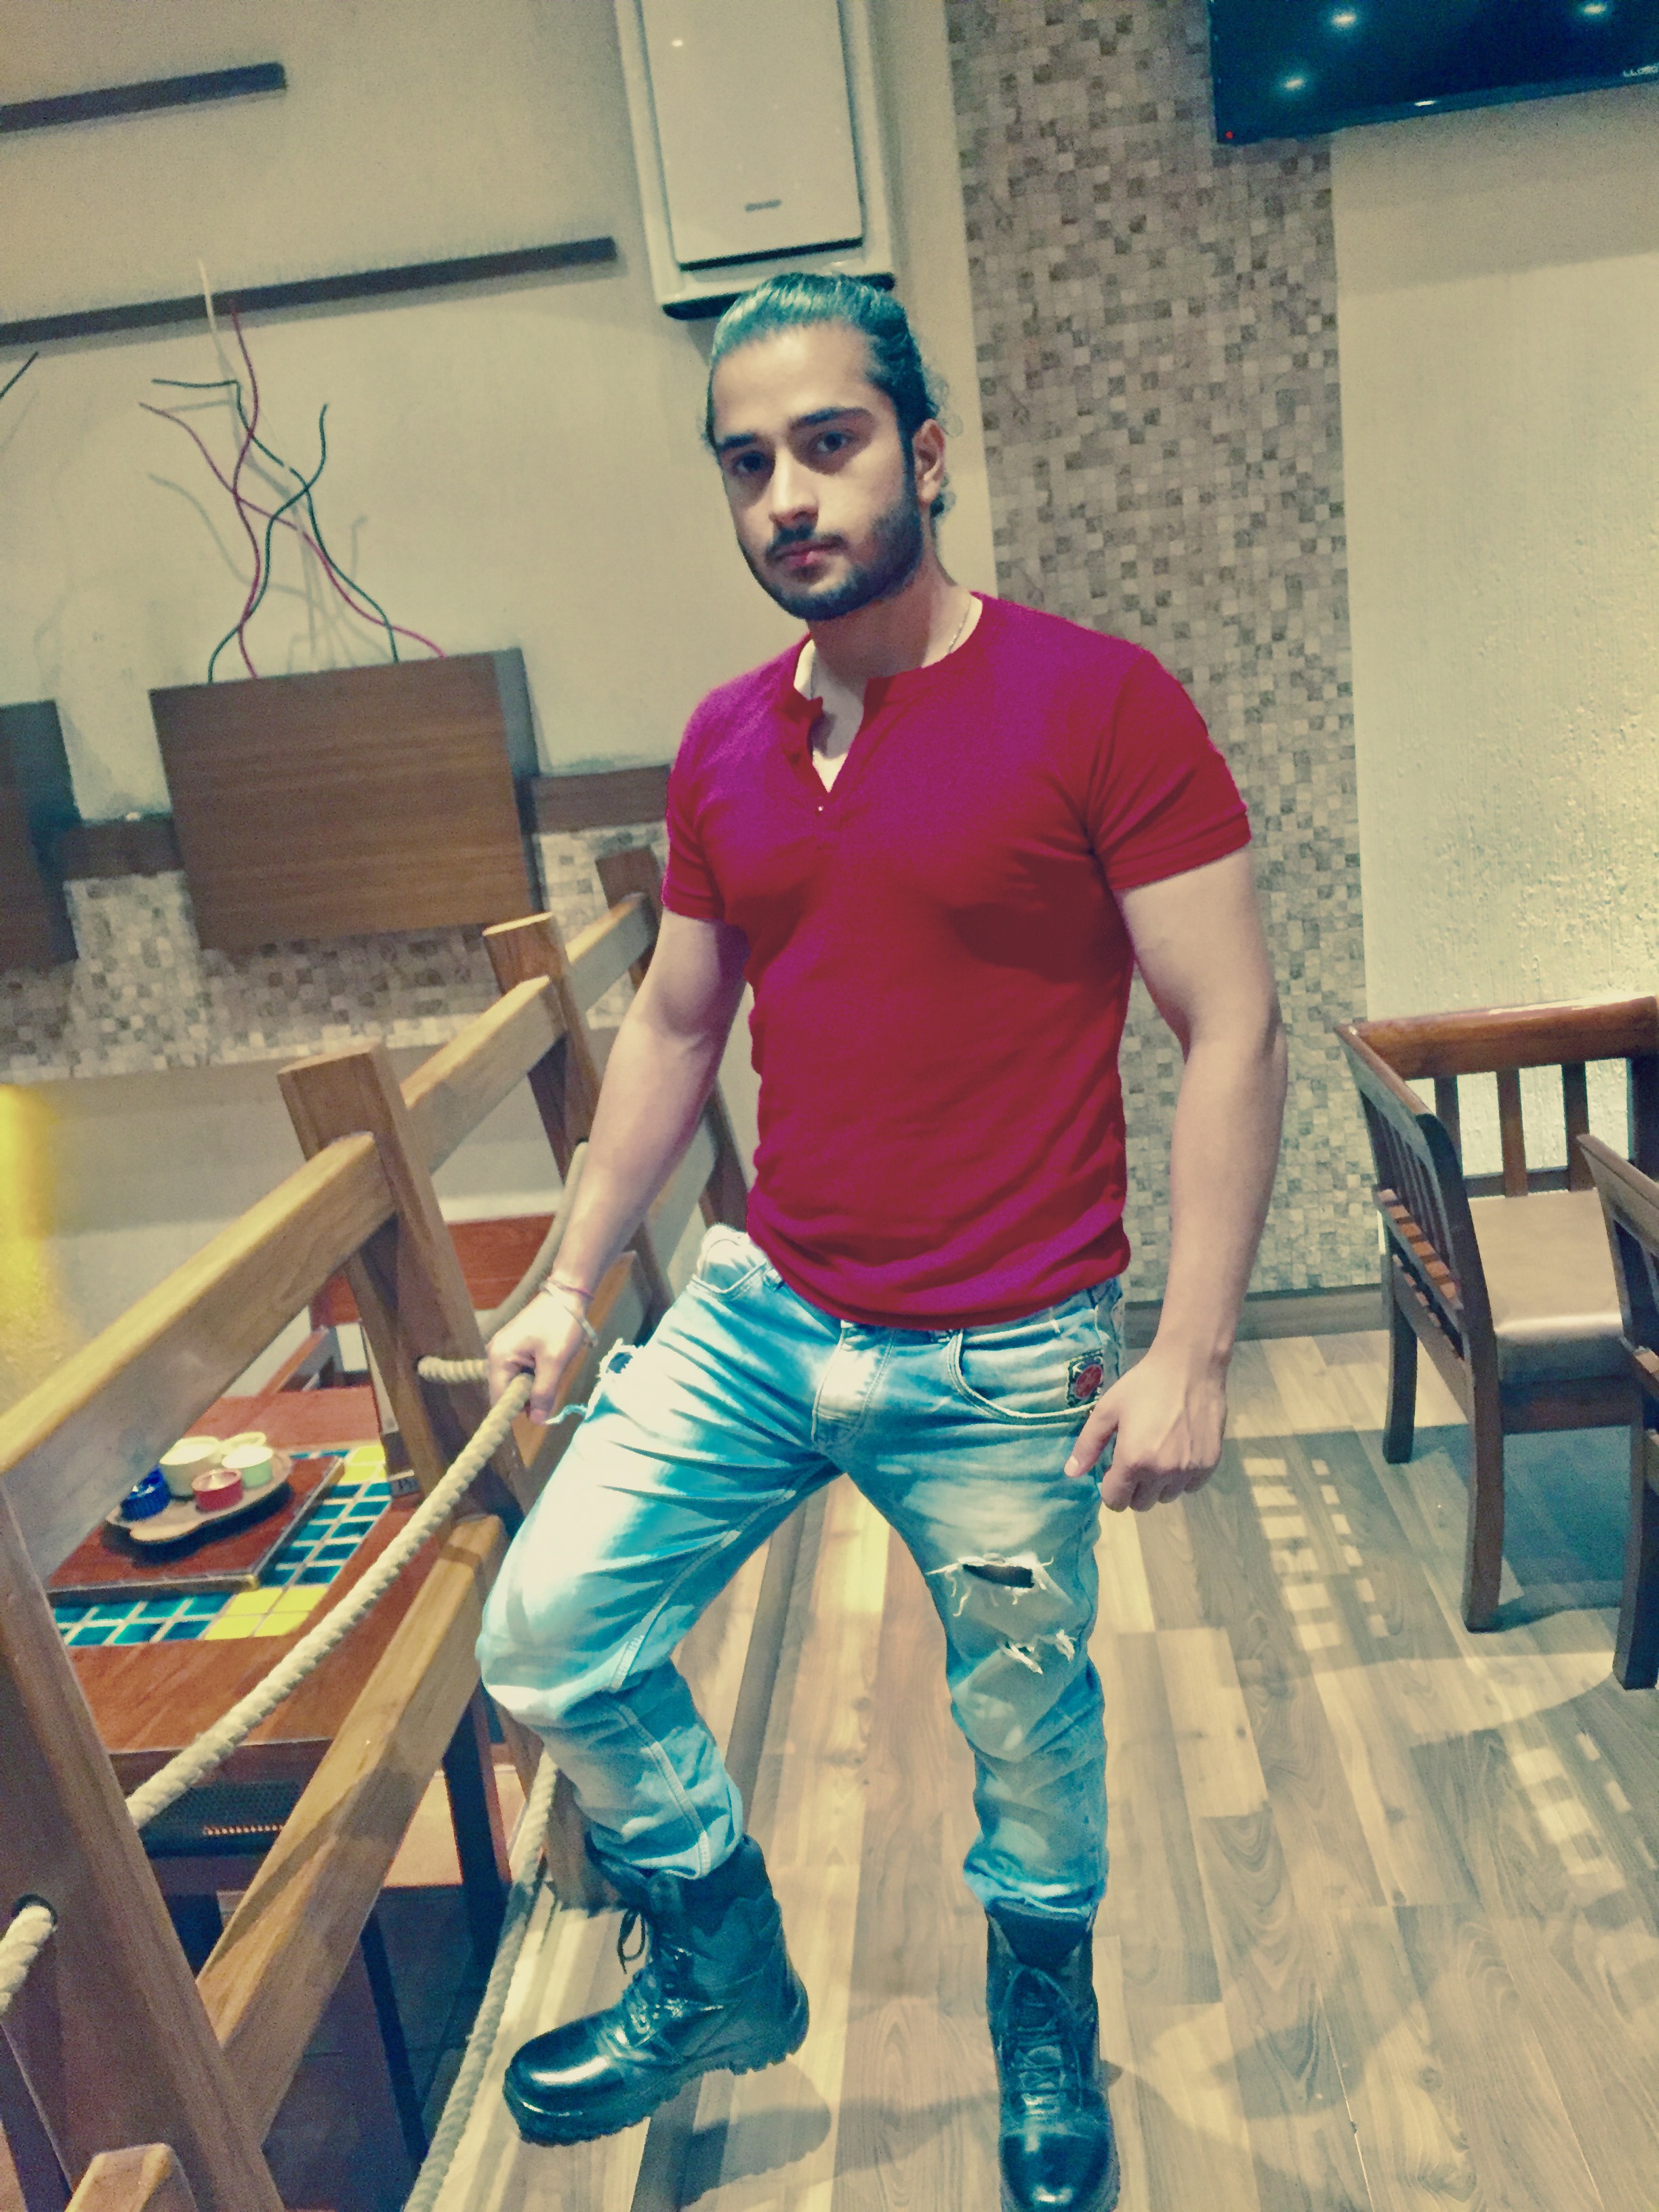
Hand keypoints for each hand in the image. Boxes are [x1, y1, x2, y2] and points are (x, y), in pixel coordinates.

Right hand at [486, 1289, 591, 1425]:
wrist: (567, 1293)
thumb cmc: (561, 1324)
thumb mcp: (555, 1361)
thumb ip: (543, 1392)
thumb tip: (536, 1421)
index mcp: (499, 1358)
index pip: (499, 1400)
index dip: (516, 1412)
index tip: (537, 1415)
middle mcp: (494, 1354)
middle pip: (505, 1392)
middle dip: (527, 1397)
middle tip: (551, 1387)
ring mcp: (503, 1349)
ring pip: (514, 1383)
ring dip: (533, 1386)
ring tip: (551, 1372)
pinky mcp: (513, 1347)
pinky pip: (519, 1371)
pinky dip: (534, 1375)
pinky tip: (548, 1366)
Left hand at [1064, 1342, 1227, 1511]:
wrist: (1190, 1367)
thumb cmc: (1143, 1385)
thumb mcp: (1107, 1410)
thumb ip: (1088, 1444)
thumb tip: (1071, 1473)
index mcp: (1133, 1460)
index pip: (1116, 1501)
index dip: (1110, 1488)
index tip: (1113, 1470)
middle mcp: (1162, 1473)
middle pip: (1141, 1503)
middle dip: (1133, 1488)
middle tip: (1135, 1461)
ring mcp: (1188, 1471)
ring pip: (1166, 1497)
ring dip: (1158, 1485)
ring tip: (1158, 1454)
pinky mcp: (1209, 1465)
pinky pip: (1190, 1487)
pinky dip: (1181, 1478)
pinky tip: (1178, 1452)